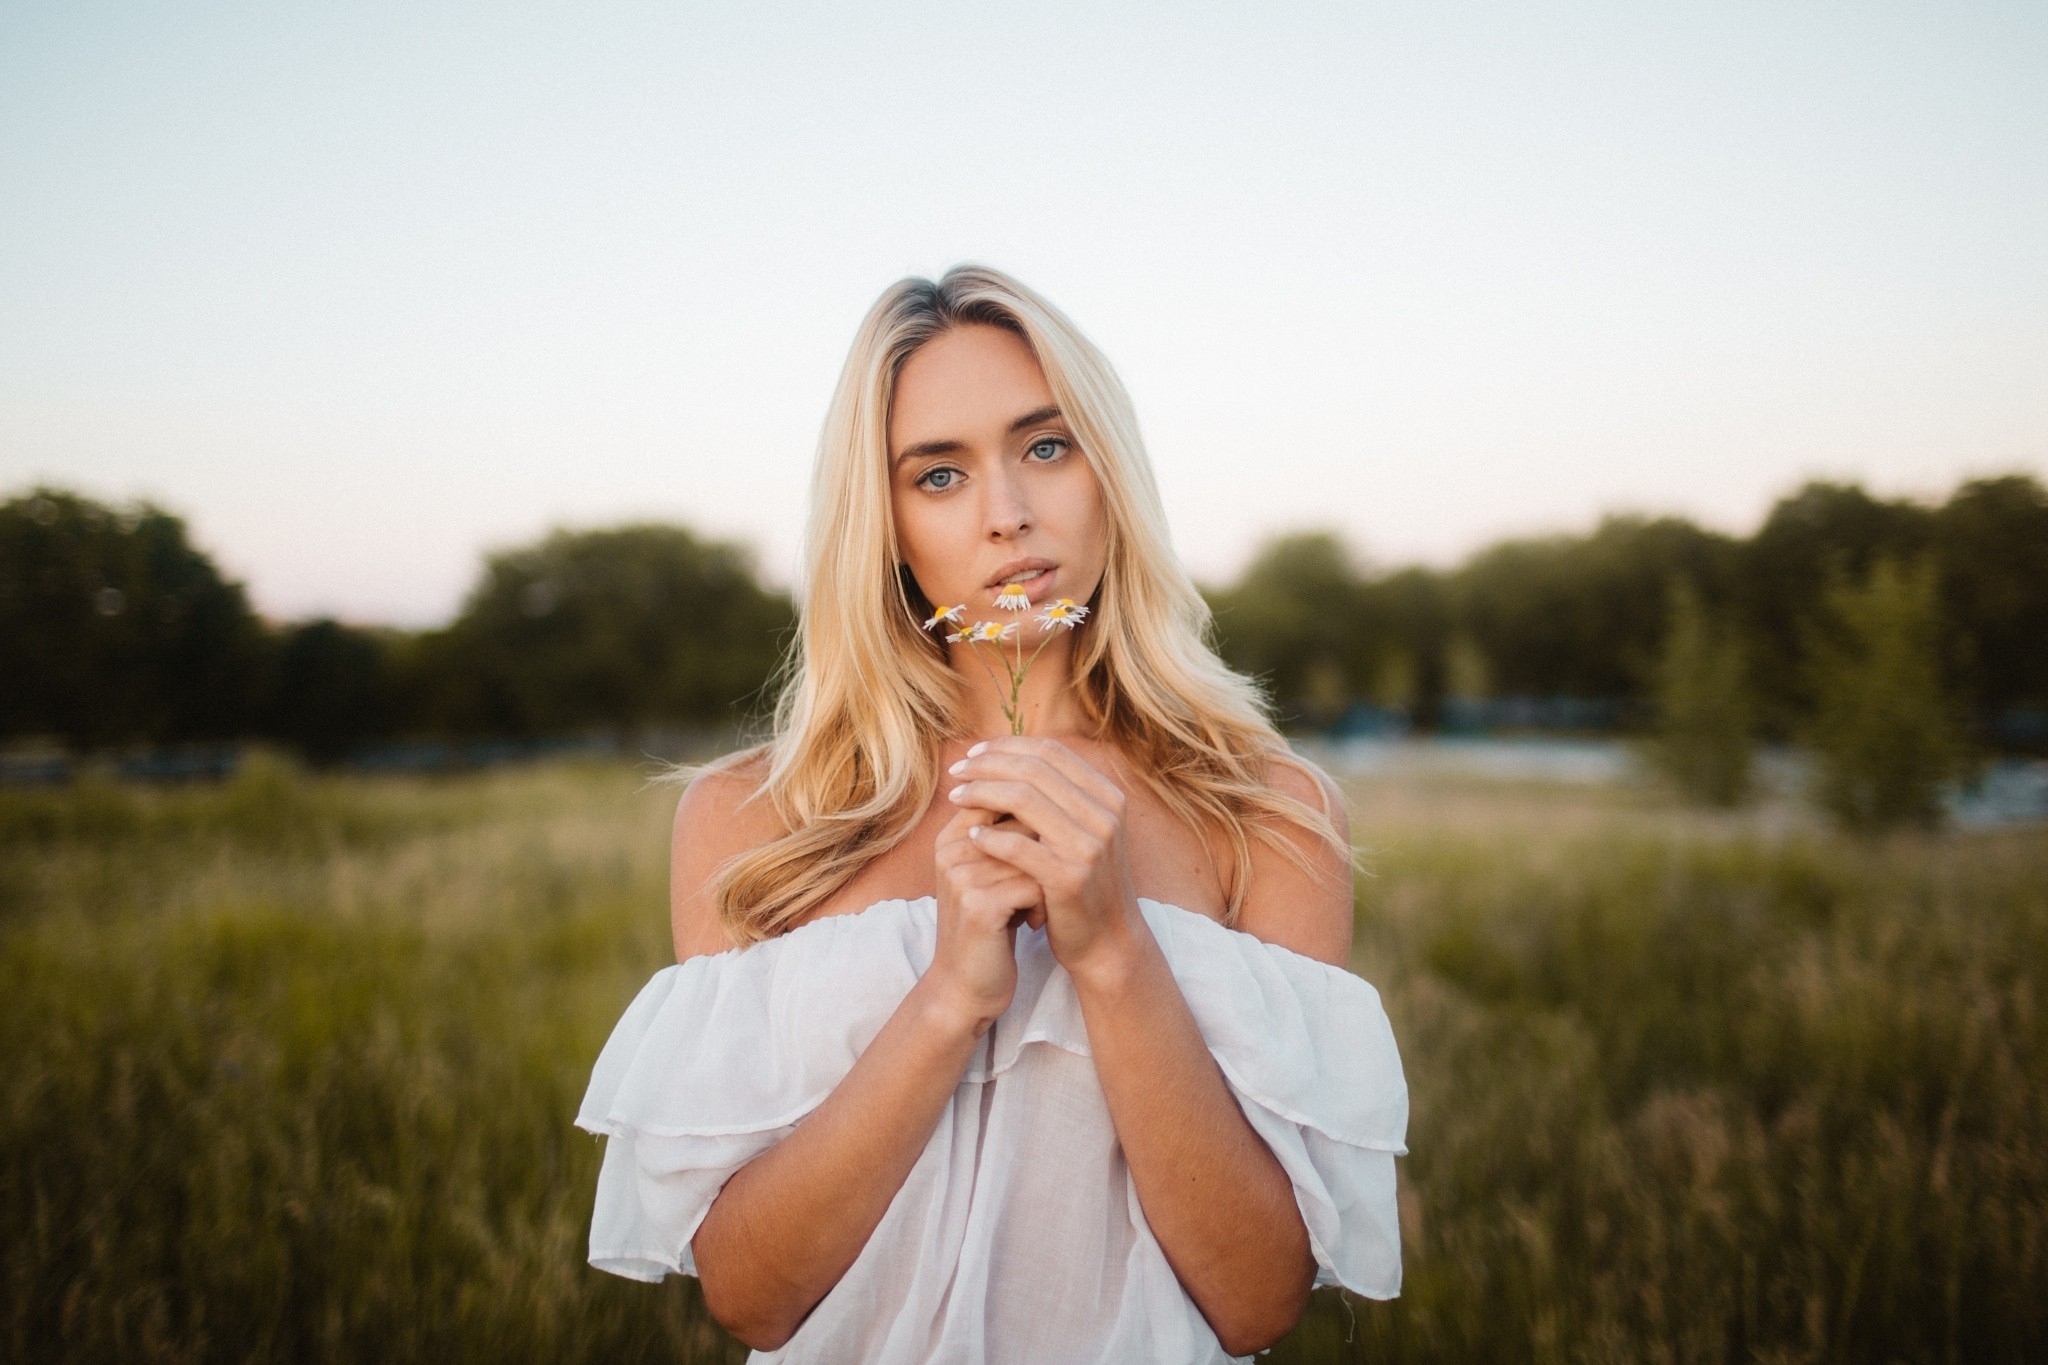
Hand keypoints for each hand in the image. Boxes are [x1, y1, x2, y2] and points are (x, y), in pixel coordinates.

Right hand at [921, 804, 1043, 1034]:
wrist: (966, 986)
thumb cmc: (991, 926)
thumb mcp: (993, 874)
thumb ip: (1009, 834)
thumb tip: (1053, 792)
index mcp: (952, 835)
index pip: (1004, 796)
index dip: (1037, 823)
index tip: (1044, 858)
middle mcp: (952, 849)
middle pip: (1023, 821)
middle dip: (1044, 853)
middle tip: (1041, 888)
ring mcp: (962, 875)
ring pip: (1033, 852)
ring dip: (1047, 881)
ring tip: (1038, 907)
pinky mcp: (978, 905)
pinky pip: (1035, 883)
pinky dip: (1045, 904)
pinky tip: (1035, 923)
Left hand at [945, 737, 1141, 984]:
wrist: (1109, 942)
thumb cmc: (1086, 883)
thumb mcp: (1085, 832)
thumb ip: (1060, 796)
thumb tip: (1008, 754)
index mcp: (1108, 796)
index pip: (1050, 751)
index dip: (1007, 746)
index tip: (973, 753)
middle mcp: (1104, 815)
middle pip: (1033, 769)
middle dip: (987, 765)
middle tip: (956, 771)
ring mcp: (1089, 846)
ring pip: (1023, 799)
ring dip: (981, 793)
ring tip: (956, 798)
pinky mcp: (1068, 877)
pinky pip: (1017, 845)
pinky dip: (989, 836)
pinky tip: (970, 836)